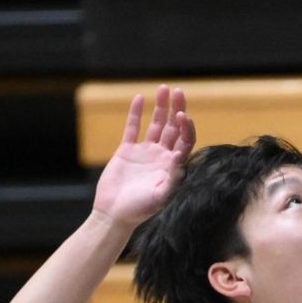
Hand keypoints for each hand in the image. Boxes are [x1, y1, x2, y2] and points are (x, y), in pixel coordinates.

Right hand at [93, 85, 194, 229]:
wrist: (115, 214)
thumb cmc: (139, 210)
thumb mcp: (160, 197)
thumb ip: (171, 179)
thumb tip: (179, 158)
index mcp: (173, 167)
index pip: (185, 141)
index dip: (186, 127)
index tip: (182, 115)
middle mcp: (162, 157)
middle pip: (174, 128)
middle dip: (177, 109)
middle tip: (179, 91)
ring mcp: (145, 152)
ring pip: (156, 124)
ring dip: (161, 107)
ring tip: (164, 89)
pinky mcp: (127, 150)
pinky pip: (133, 128)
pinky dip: (136, 114)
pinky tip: (140, 98)